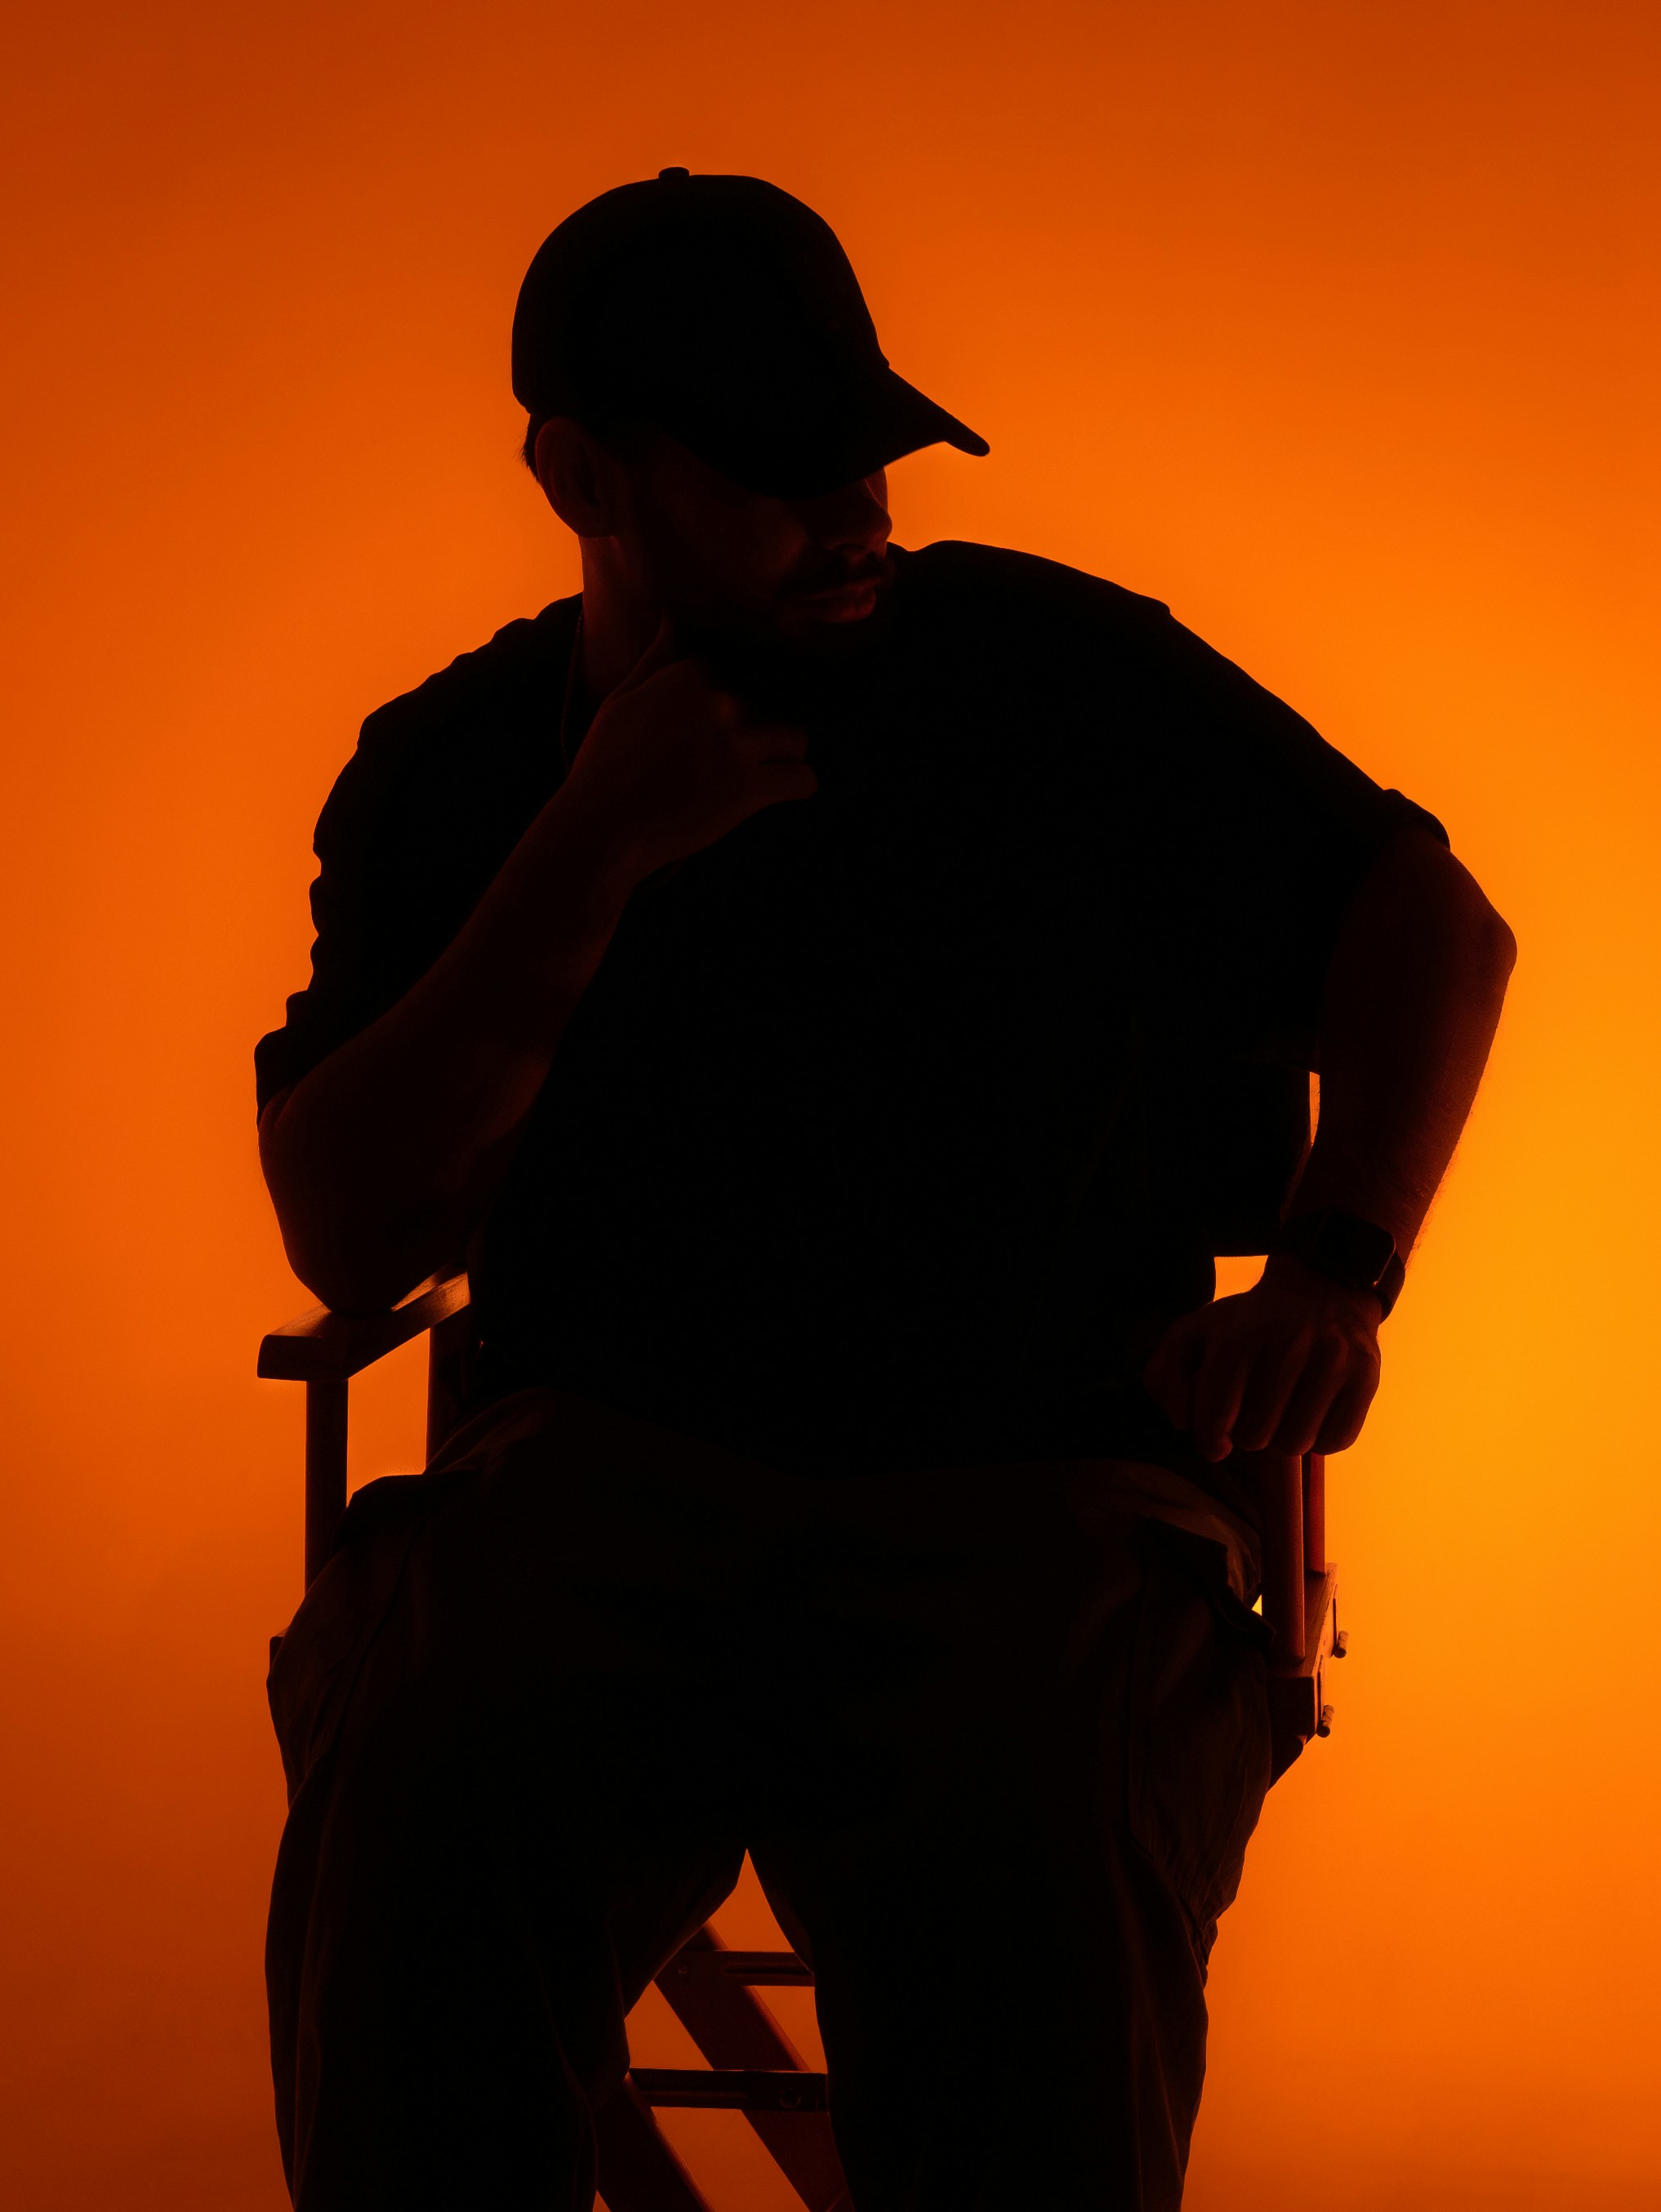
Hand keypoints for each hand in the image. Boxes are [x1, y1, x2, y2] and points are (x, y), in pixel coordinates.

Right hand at [559, 622, 816, 882]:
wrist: (601, 828)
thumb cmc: (605, 766)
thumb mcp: (622, 700)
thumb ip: (658, 658)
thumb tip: (673, 616)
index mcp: (690, 674)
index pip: (736, 681)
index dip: (726, 712)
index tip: (704, 739)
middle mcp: (719, 702)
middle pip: (765, 712)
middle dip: (751, 737)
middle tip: (721, 769)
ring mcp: (738, 744)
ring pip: (795, 740)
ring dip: (783, 757)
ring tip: (762, 776)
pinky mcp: (751, 788)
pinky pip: (803, 779)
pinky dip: (797, 788)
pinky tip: (780, 794)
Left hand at [1143, 1254, 1382, 1461]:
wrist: (1323, 1287)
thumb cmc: (1250, 1323)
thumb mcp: (1196, 1333)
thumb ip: (1165, 1375)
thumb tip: (1181, 1422)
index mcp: (1240, 1335)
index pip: (1217, 1415)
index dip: (1210, 1441)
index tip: (1216, 1442)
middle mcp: (1289, 1343)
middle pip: (1257, 1436)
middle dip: (1249, 1436)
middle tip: (1254, 1416)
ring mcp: (1333, 1358)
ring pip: (1298, 1443)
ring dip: (1284, 1440)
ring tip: (1282, 1414)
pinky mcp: (1366, 1374)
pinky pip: (1337, 1440)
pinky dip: (1321, 1438)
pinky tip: (1312, 1413)